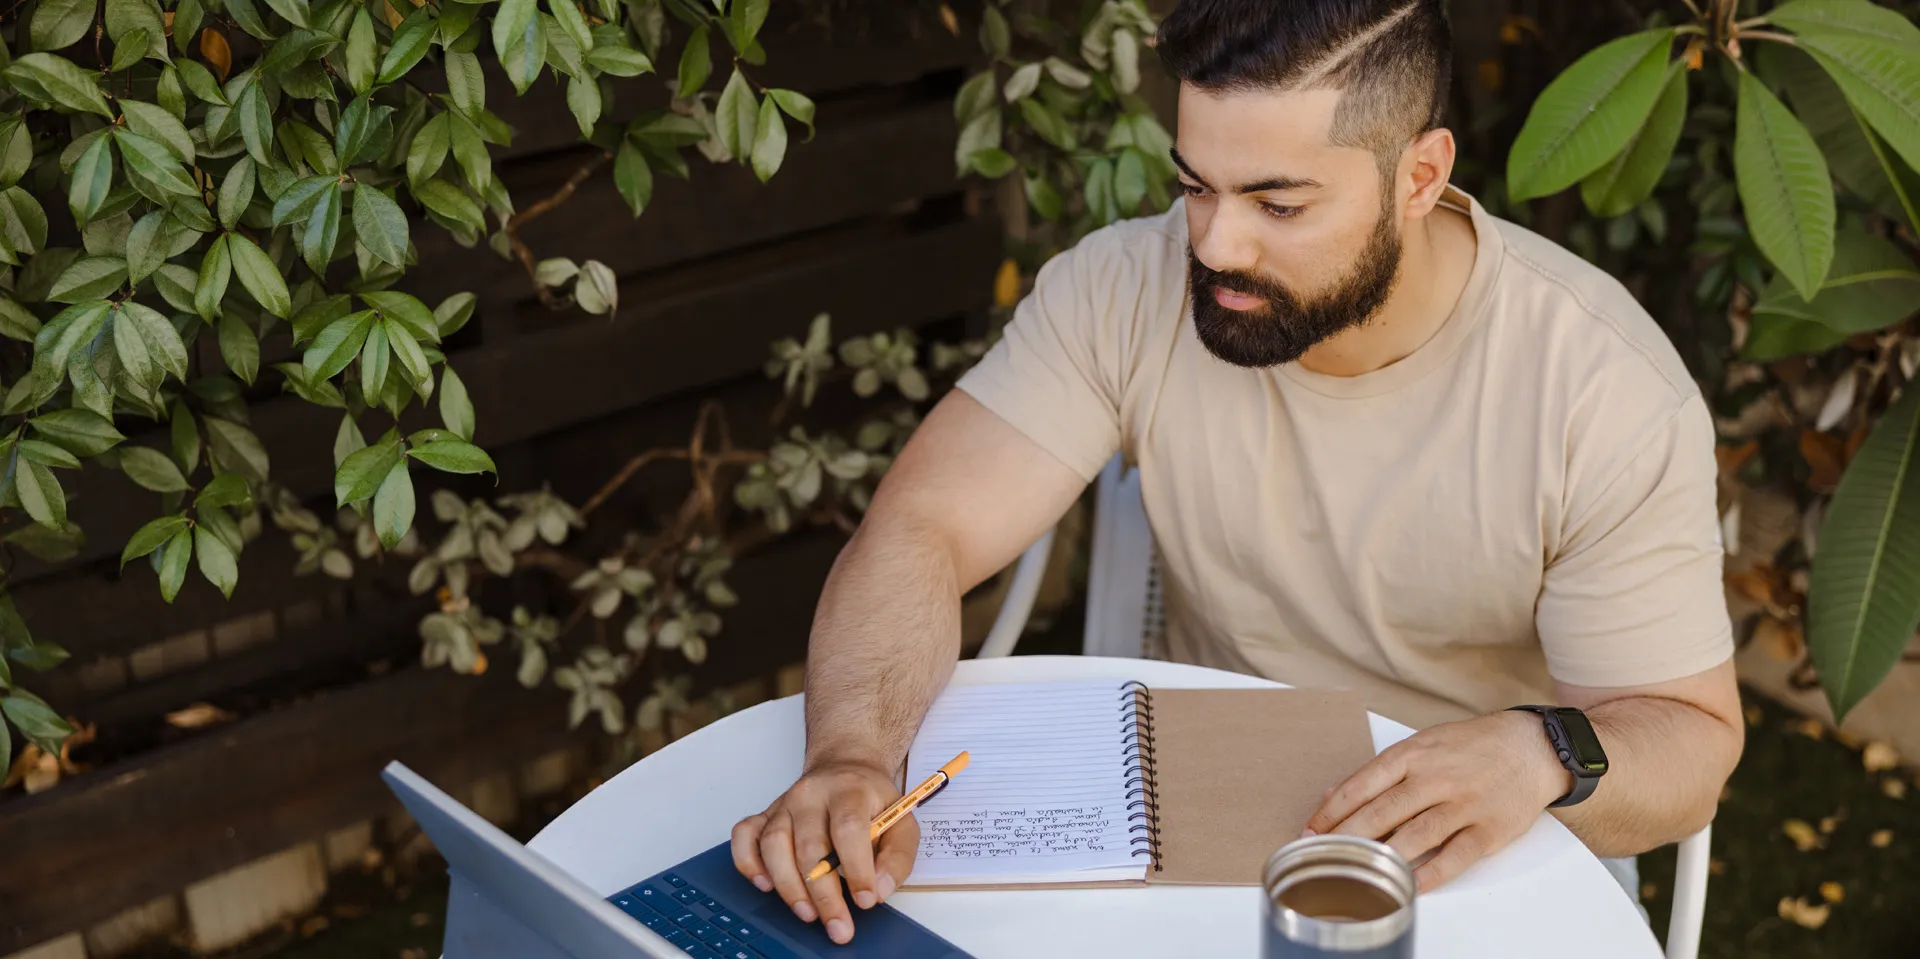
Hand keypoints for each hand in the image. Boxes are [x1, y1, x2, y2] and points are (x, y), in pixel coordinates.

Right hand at [730, 759, 917, 943]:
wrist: (845, 769)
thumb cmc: (871, 800)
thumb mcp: (901, 820)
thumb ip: (898, 856)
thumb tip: (879, 889)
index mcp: (850, 790)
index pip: (848, 828)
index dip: (856, 868)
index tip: (865, 900)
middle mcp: (812, 795)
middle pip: (810, 844)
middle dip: (824, 893)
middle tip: (838, 925)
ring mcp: (784, 804)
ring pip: (774, 844)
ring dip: (789, 885)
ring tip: (808, 913)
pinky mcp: (765, 815)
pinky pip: (745, 836)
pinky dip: (748, 862)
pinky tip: (765, 884)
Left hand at [1304, 711, 1572, 891]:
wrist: (1533, 746)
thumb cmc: (1472, 746)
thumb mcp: (1424, 743)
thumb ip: (1382, 770)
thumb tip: (1334, 795)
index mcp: (1415, 754)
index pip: (1363, 784)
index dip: (1332, 811)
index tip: (1310, 830)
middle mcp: (1437, 779)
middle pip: (1382, 813)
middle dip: (1346, 837)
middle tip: (1322, 854)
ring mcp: (1464, 805)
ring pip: (1414, 836)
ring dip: (1381, 857)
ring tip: (1354, 870)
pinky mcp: (1489, 830)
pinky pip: (1455, 857)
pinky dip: (1430, 874)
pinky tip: (1409, 885)